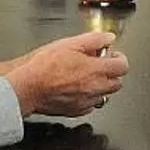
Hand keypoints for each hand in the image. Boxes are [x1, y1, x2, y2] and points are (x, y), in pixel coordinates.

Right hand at [0, 32, 129, 118]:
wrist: (26, 87)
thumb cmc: (44, 66)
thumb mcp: (70, 43)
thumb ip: (94, 40)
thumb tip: (108, 38)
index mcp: (96, 70)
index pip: (122, 66)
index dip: (119, 58)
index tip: (112, 55)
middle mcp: (95, 88)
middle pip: (117, 83)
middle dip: (111, 73)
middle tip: (100, 65)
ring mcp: (86, 102)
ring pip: (104, 95)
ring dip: (100, 86)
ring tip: (86, 77)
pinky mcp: (75, 111)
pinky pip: (89, 105)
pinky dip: (87, 97)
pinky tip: (76, 89)